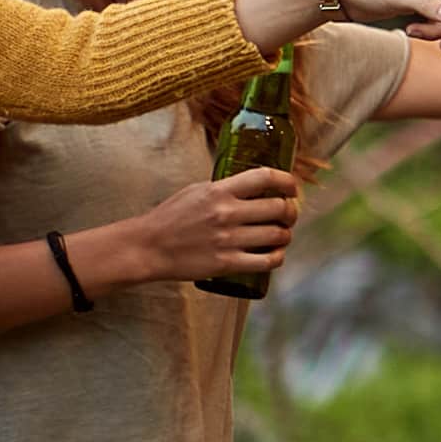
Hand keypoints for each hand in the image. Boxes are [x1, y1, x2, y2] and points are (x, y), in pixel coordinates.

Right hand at [117, 168, 303, 286]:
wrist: (148, 247)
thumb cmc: (170, 217)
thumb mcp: (196, 191)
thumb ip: (225, 188)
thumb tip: (253, 185)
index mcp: (219, 191)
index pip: (265, 177)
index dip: (287, 181)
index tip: (292, 188)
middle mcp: (226, 213)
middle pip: (279, 208)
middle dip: (291, 211)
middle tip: (289, 214)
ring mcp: (228, 240)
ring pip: (278, 235)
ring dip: (286, 234)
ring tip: (282, 234)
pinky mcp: (226, 263)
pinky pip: (267, 261)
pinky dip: (279, 256)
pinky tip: (277, 253)